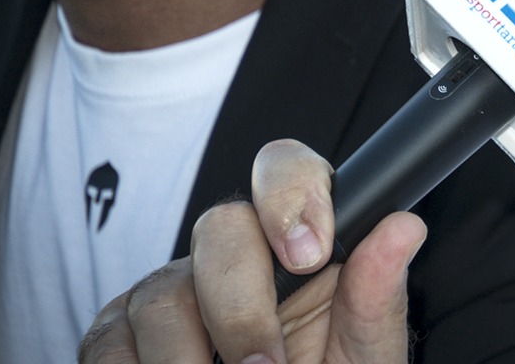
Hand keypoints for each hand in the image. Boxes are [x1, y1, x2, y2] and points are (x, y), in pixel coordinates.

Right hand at [79, 139, 425, 363]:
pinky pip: (110, 340)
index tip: (310, 255)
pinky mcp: (117, 334)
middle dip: (241, 307)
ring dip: (189, 359)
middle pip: (218, 228)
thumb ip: (374, 297)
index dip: (291, 197)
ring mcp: (169, 291)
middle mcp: (231, 254)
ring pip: (160, 293)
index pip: (285, 170)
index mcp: (298, 242)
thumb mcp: (360, 352)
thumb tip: (405, 226)